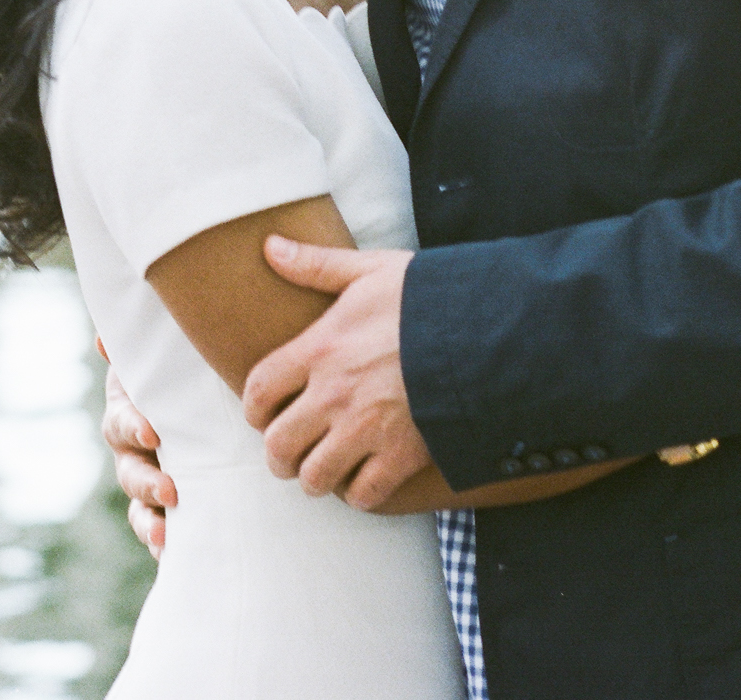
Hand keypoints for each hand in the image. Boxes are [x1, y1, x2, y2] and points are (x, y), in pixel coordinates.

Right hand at [100, 348, 176, 557]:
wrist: (215, 407)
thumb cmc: (186, 375)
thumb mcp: (169, 359)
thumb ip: (140, 349)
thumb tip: (103, 339)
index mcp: (129, 413)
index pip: (122, 423)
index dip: (132, 427)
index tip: (152, 433)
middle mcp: (133, 453)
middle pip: (129, 473)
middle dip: (146, 483)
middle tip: (170, 491)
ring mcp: (148, 485)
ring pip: (138, 510)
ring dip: (148, 523)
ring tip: (165, 536)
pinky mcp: (168, 512)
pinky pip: (159, 535)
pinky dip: (162, 546)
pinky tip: (174, 557)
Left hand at [241, 240, 431, 509]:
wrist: (486, 332)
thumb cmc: (425, 298)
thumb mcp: (368, 270)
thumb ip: (315, 264)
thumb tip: (269, 245)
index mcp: (321, 349)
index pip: (260, 391)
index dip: (254, 409)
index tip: (263, 413)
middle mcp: (336, 395)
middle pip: (279, 446)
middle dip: (279, 453)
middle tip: (290, 449)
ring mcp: (367, 430)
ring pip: (315, 478)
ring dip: (315, 476)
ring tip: (323, 466)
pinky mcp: (401, 457)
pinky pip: (363, 495)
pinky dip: (359, 491)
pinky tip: (363, 474)